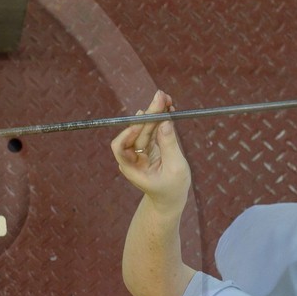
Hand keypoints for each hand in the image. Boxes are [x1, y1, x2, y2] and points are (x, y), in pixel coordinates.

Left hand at [111, 90, 190, 206]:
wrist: (171, 199)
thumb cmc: (172, 189)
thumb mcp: (175, 168)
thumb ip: (169, 145)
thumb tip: (165, 122)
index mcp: (132, 168)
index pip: (120, 147)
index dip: (127, 133)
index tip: (140, 120)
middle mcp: (132, 157)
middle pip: (136, 132)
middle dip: (149, 114)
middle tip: (160, 97)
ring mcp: (140, 151)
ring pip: (145, 128)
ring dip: (155, 113)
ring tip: (166, 98)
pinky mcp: (150, 146)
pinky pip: (153, 129)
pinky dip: (160, 119)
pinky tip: (168, 107)